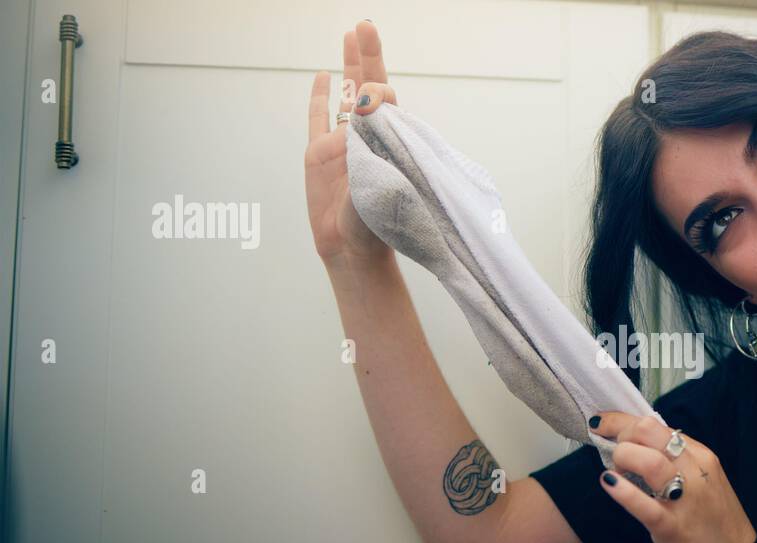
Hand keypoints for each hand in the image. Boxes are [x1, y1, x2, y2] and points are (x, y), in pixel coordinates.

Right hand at [304, 21, 399, 265]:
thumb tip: (375, 93)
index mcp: (387, 142)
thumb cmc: (377, 223)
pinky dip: (320, 97)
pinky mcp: (318, 157)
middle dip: (367, 56)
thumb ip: (378, 137)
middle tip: (366, 26)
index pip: (385, 102)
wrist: (353, 251)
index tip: (378, 94)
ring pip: (345, 96)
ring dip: (349, 66)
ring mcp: (341, 145)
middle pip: (367, 87)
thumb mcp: (383, 177)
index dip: (380, 92)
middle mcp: (366, 138)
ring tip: (353, 35)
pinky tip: (324, 75)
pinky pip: (317, 119)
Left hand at [592, 412, 756, 542]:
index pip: (656, 424)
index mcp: (701, 455)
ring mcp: (686, 499)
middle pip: (648, 432)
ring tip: (616, 473)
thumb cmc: (713, 522)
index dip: (621, 421)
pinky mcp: (674, 527)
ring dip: (622, 459)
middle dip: (620, 436)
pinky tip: (608, 483)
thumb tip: (637, 445)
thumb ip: (675, 461)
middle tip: (614, 455)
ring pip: (648, 460)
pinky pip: (644, 505)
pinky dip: (622, 491)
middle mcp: (696, 471)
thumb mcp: (701, 480)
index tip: (601, 424)